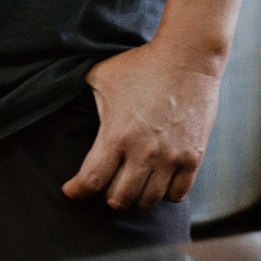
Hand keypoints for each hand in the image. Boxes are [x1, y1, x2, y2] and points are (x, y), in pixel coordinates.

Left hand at [64, 42, 221, 209]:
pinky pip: (178, 194)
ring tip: (130, 186)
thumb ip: (85, 99)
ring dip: (135, 198)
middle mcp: (143, 152)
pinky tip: (157, 183)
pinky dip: (164, 195)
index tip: (71, 192)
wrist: (187, 58)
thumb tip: (67, 101)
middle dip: (107, 197)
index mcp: (116, 134)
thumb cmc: (140, 65)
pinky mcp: (193, 157)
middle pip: (120, 198)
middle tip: (104, 188)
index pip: (92, 180)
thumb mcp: (101, 77)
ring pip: (149, 201)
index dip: (77, 191)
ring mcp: (171, 157)